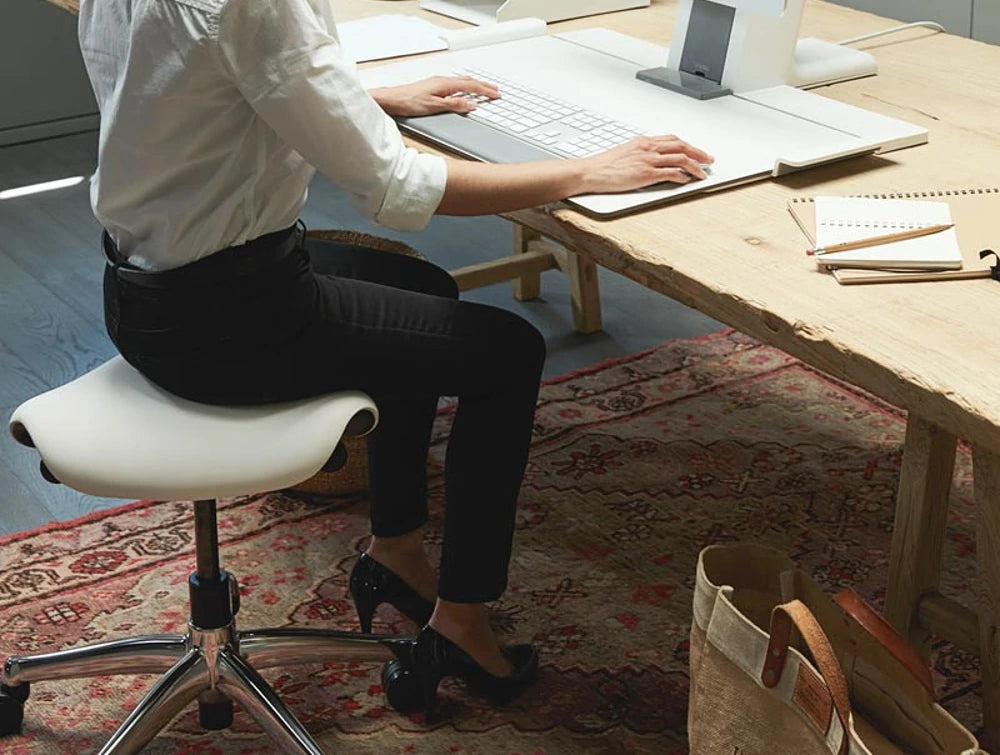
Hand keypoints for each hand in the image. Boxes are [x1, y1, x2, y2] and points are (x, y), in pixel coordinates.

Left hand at [370, 75, 499, 117]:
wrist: (392, 99)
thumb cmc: (409, 102)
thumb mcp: (434, 106)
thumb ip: (454, 105)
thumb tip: (471, 105)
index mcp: (445, 84)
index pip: (472, 87)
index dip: (486, 91)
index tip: (496, 95)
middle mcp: (443, 80)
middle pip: (469, 81)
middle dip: (484, 86)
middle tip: (496, 91)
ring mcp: (438, 82)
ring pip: (463, 81)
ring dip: (476, 85)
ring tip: (485, 89)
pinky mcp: (434, 86)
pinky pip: (455, 84)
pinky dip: (466, 86)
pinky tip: (465, 90)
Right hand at [579, 136, 714, 193]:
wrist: (591, 172)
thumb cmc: (604, 165)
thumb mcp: (626, 152)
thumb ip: (642, 153)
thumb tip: (655, 159)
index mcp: (644, 142)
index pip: (673, 139)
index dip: (689, 145)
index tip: (698, 151)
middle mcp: (648, 148)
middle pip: (681, 146)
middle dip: (698, 153)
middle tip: (708, 160)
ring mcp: (648, 161)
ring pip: (680, 159)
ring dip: (695, 166)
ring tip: (703, 173)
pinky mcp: (645, 174)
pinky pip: (670, 173)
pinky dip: (681, 176)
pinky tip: (686, 180)